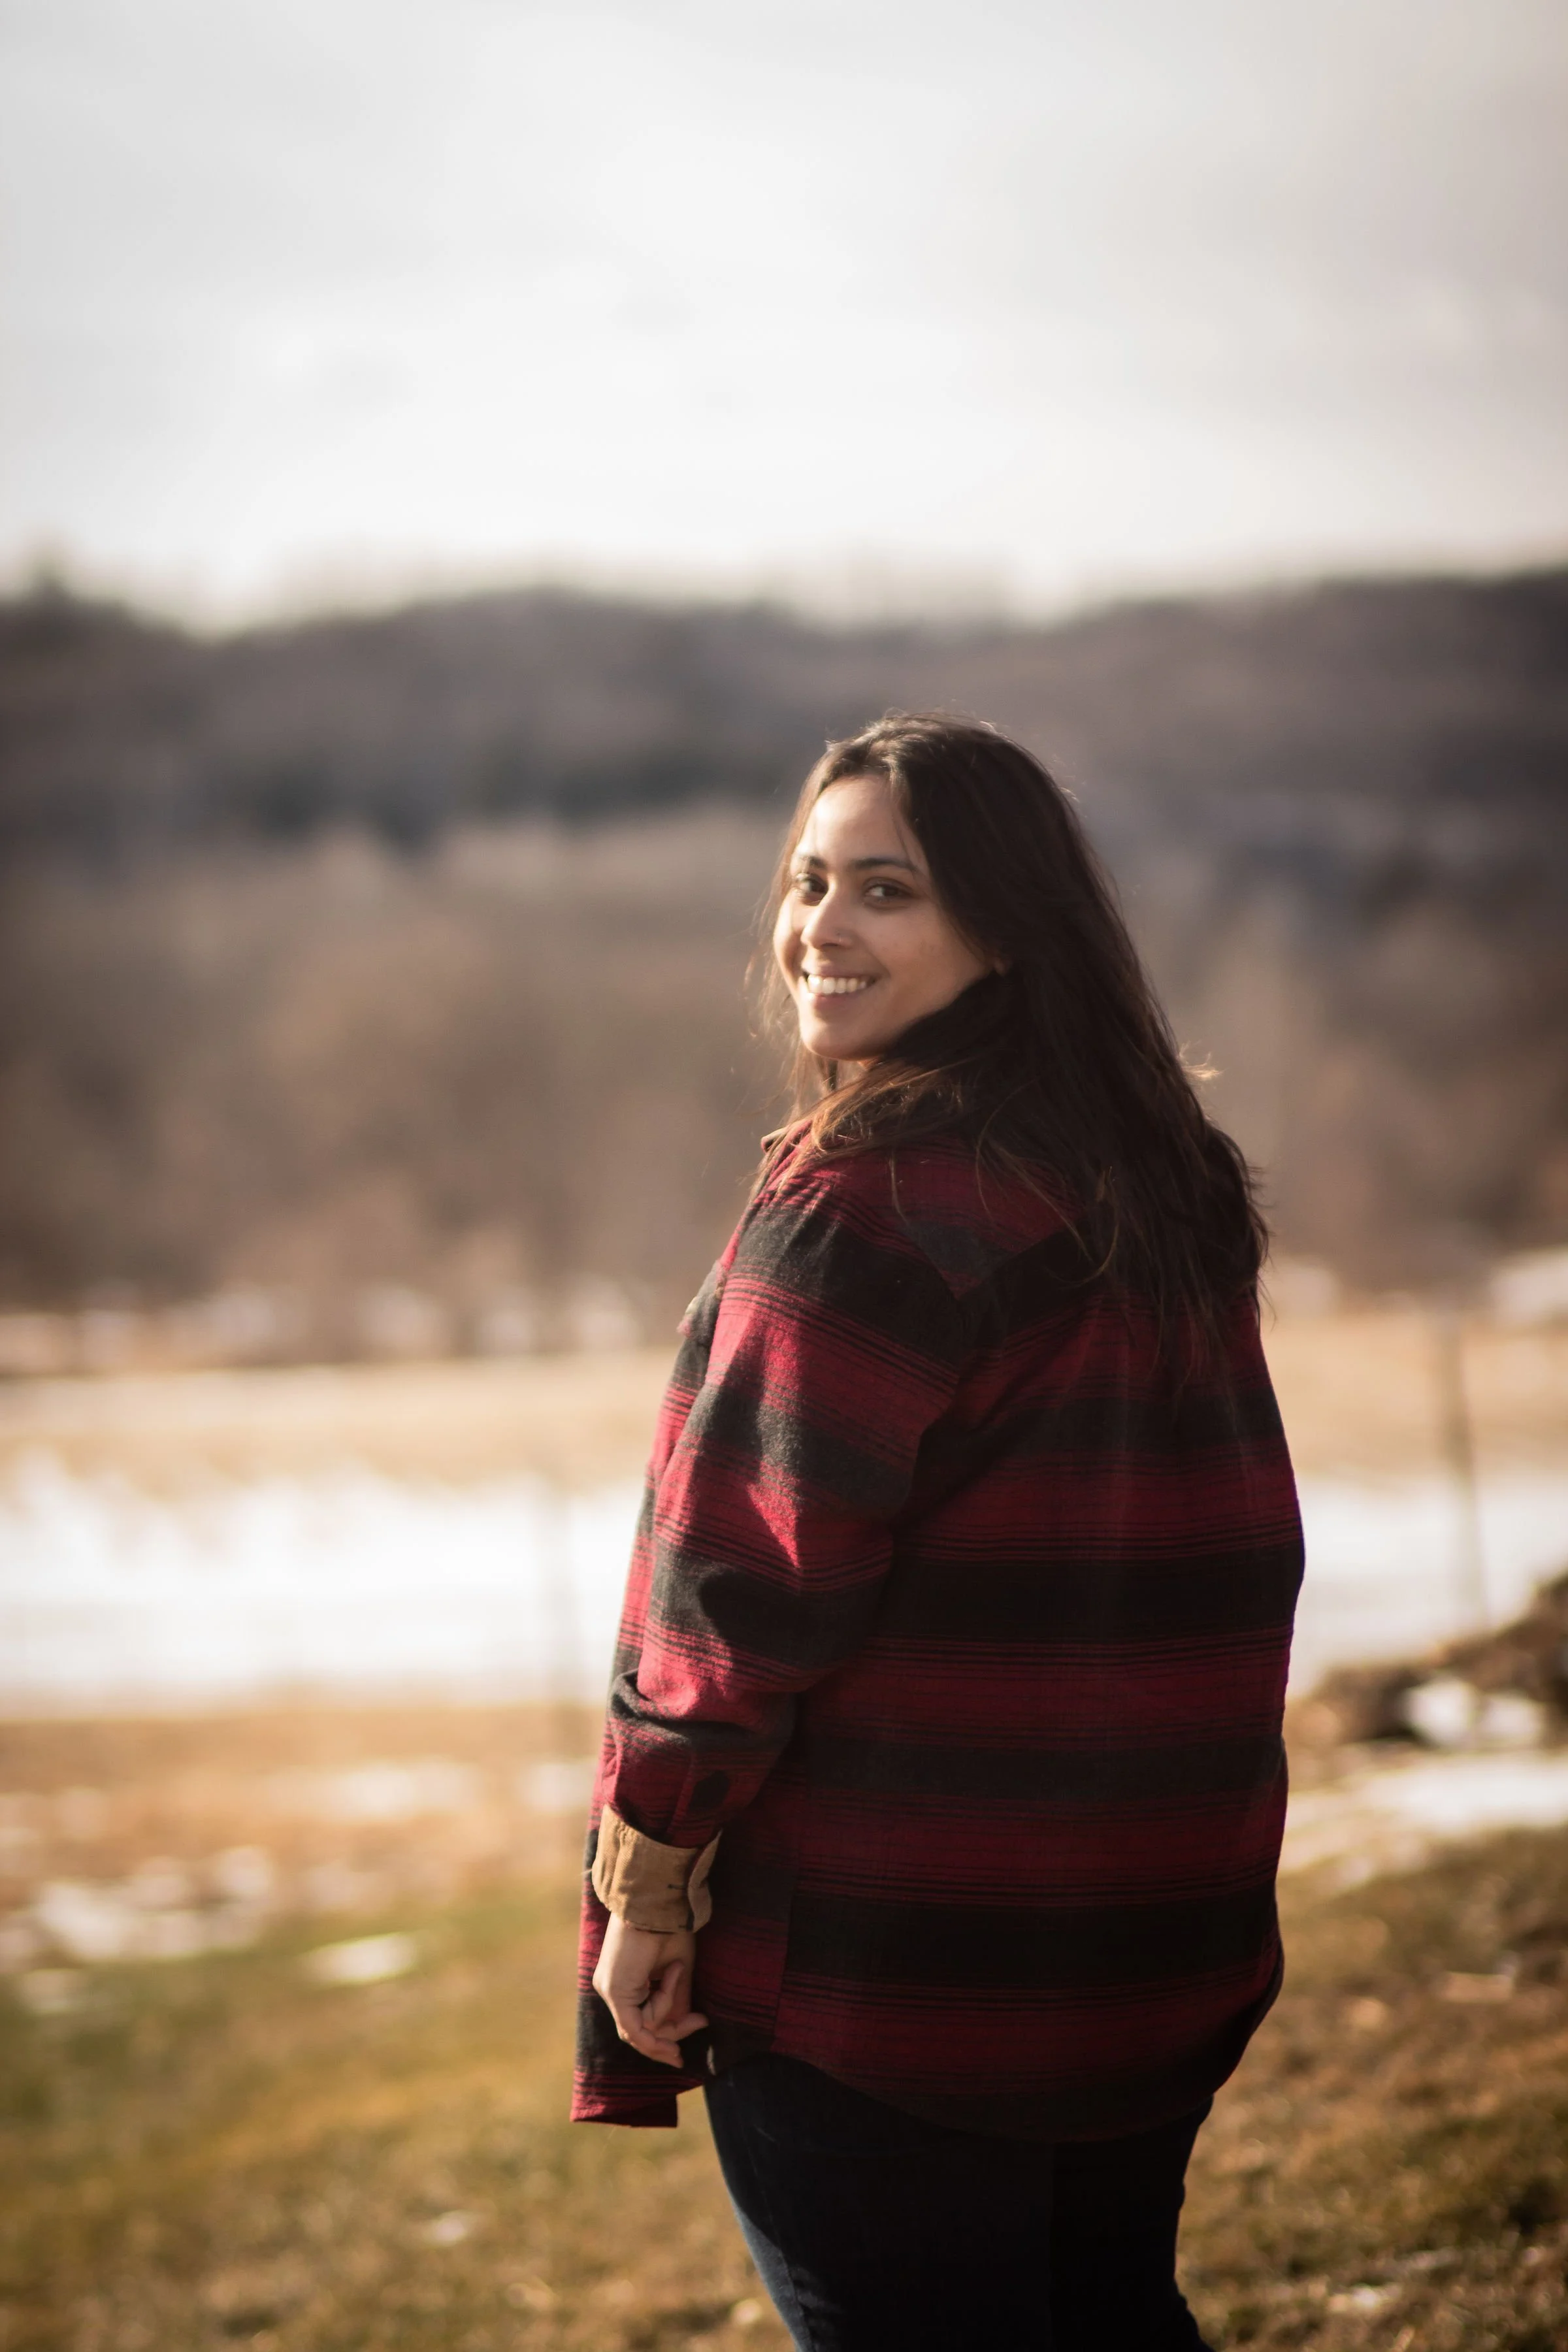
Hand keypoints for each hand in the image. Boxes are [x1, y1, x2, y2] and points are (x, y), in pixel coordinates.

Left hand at [592, 1914, 707, 2067]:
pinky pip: (635, 2026)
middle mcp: (610, 1989)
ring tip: (678, 1969)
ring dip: (668, 2005)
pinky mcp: (614, 1991)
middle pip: (640, 2031)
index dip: (671, 2030)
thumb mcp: (676, 1971)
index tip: (701, 2021)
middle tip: (701, 2021)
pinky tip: (674, 1980)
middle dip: (672, 2031)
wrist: (658, 1902)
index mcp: (622, 1983)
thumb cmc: (669, 1928)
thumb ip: (676, 2001)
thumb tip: (684, 2024)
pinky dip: (660, 2009)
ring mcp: (609, 1991)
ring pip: (640, 2028)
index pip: (642, 2022)